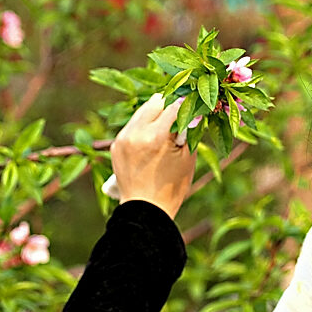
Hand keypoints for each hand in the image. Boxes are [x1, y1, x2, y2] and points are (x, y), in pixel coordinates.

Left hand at [111, 93, 195, 219]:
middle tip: (182, 113)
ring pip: (142, 111)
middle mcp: (135, 133)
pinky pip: (133, 125)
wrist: (144, 210)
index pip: (174, 105)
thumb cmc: (171, 187)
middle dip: (170, 105)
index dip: (187, 103)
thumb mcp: (187, 157)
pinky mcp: (116, 145)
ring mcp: (123, 138)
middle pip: (156, 102)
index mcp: (155, 137)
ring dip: (157, 114)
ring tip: (168, 126)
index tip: (195, 103)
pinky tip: (154, 138)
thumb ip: (189, 130)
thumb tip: (193, 110)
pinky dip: (145, 126)